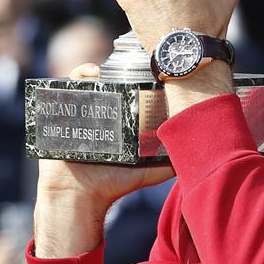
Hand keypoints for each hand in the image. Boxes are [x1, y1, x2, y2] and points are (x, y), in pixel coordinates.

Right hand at [33, 63, 173, 257]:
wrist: (80, 197)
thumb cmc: (114, 185)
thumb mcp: (147, 172)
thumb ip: (169, 164)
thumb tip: (197, 153)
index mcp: (123, 121)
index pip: (134, 92)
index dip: (143, 79)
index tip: (154, 71)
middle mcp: (105, 113)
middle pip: (114, 83)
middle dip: (122, 70)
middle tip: (133, 66)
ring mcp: (84, 111)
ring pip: (93, 81)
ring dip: (101, 69)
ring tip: (110, 68)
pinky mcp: (65, 113)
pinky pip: (69, 86)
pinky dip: (79, 74)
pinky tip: (91, 73)